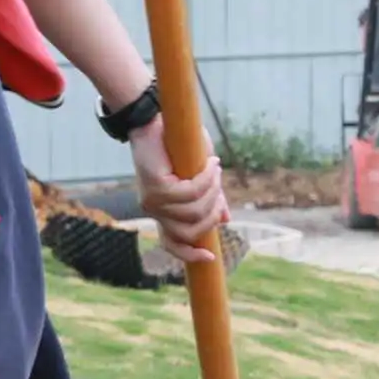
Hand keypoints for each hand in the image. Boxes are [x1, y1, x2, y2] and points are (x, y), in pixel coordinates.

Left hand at [129, 117, 228, 266]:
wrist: (152, 121)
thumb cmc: (177, 146)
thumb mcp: (199, 177)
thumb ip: (209, 198)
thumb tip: (225, 220)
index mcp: (163, 212)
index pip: (172, 244)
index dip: (191, 255)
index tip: (211, 257)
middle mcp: (155, 211)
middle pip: (191, 232)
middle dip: (213, 213)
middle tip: (220, 189)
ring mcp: (153, 201)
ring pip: (194, 211)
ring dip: (212, 190)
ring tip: (214, 168)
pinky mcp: (156, 188)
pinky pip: (191, 192)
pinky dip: (207, 178)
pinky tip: (211, 163)